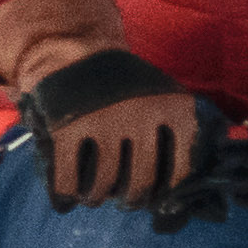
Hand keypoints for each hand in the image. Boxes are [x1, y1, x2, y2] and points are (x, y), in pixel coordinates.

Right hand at [15, 43, 204, 206]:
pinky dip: (66, 194)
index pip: (177, 171)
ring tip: (94, 197)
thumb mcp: (163, 94)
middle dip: (132, 199)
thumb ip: (177, 131)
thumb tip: (182, 187)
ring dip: (97, 198)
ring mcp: (103, 121)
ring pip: (104, 184)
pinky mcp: (67, 128)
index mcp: (173, 108)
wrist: (73, 47)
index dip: (164, 191)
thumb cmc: (123, 82)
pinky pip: (68, 179)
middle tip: (124, 200)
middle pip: (141, 182)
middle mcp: (141, 114)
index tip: (153, 195)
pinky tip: (67, 196)